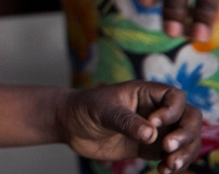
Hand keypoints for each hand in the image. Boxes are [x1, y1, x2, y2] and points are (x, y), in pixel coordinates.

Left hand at [57, 82, 200, 172]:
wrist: (70, 125)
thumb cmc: (84, 108)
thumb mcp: (103, 111)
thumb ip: (126, 121)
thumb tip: (152, 134)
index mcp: (145, 92)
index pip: (175, 97)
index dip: (172, 111)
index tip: (155, 124)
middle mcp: (155, 109)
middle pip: (189, 118)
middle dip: (186, 135)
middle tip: (168, 148)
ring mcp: (155, 129)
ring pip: (186, 139)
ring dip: (185, 153)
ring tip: (170, 166)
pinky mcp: (150, 147)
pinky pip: (173, 155)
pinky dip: (175, 164)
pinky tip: (164, 170)